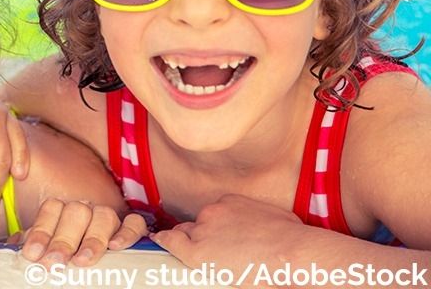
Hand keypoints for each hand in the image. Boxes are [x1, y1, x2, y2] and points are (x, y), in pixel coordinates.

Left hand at [16, 200, 146, 265]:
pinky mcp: (131, 229)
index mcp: (62, 211)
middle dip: (63, 238)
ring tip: (81, 261)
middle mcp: (86, 210)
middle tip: (54, 262)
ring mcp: (108, 218)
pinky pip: (134, 223)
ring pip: (104, 215)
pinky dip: (127, 232)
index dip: (41, 231)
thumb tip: (16, 246)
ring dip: (93, 239)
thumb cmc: (65, 258)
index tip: (33, 255)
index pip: (51, 209)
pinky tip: (116, 247)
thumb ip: (34, 245)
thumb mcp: (46, 250)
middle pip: (76, 211)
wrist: (89, 268)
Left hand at [152, 194, 326, 273]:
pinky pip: (172, 242)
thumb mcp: (276, 219)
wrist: (292, 252)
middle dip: (198, 234)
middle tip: (205, 247)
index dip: (212, 228)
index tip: (215, 236)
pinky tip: (159, 243)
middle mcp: (213, 212)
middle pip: (196, 223)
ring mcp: (203, 229)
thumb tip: (263, 231)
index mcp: (231, 203)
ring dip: (185, 242)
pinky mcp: (197, 250)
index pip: (212, 216)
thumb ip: (258, 221)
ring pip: (185, 234)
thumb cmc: (294, 241)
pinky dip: (165, 242)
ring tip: (184, 251)